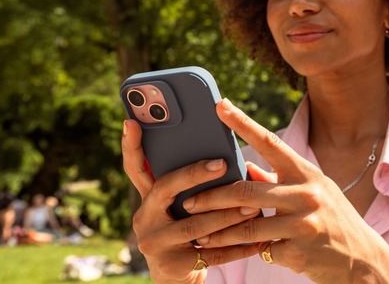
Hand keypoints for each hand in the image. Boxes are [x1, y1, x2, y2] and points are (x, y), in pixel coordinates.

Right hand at [121, 119, 260, 283]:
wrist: (177, 277)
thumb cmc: (188, 230)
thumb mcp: (182, 206)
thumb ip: (192, 184)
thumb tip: (227, 158)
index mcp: (148, 199)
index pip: (136, 168)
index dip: (131, 145)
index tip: (131, 121)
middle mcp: (144, 218)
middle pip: (166, 188)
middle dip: (194, 174)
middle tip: (222, 163)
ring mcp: (155, 243)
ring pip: (194, 224)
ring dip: (226, 214)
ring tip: (253, 205)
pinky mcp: (173, 265)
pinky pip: (210, 253)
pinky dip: (237, 246)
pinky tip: (258, 238)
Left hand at [183, 98, 388, 283]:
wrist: (361, 258)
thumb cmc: (331, 219)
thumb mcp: (311, 192)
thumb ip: (277, 180)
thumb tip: (242, 167)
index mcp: (307, 173)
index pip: (270, 142)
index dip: (243, 123)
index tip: (220, 105)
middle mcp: (307, 194)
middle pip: (246, 191)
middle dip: (211, 197)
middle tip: (188, 201)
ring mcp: (303, 223)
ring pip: (247, 226)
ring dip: (219, 232)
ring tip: (199, 235)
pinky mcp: (298, 251)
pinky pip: (260, 250)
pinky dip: (244, 252)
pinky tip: (229, 254)